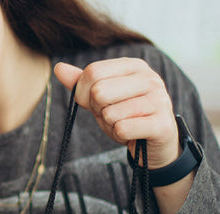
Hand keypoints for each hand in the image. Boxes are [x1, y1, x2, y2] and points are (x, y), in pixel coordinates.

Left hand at [54, 59, 179, 168]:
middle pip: (99, 91)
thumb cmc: (127, 115)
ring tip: (125, 124)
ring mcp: (159, 100)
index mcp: (134, 66)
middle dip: (97, 109)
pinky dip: (120, 135)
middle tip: (111, 115)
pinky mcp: (161, 123)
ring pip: (110, 113)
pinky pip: (123, 129)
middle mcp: (149, 78)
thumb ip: (82, 83)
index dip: (83, 92)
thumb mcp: (103, 97)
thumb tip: (58, 68)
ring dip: (110, 125)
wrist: (155, 142)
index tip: (93, 103)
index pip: (92, 72)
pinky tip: (132, 134)